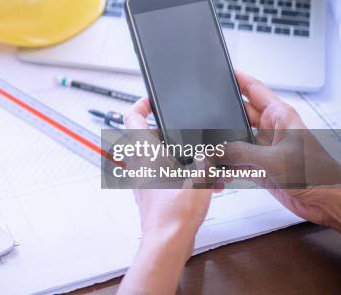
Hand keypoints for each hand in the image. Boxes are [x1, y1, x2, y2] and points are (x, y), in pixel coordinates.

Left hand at [119, 98, 211, 294]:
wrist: (168, 239)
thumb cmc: (175, 209)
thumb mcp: (200, 173)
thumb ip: (204, 156)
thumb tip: (208, 150)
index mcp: (146, 151)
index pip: (132, 117)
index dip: (140, 104)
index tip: (152, 100)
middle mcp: (139, 164)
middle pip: (147, 138)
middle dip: (169, 134)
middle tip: (187, 133)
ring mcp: (142, 181)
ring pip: (157, 159)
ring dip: (178, 157)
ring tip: (203, 164)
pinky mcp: (150, 195)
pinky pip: (164, 177)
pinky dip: (180, 176)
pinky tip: (204, 184)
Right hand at [220, 71, 340, 232]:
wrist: (327, 202)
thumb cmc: (318, 176)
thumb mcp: (275, 160)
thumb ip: (242, 152)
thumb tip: (216, 150)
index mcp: (279, 116)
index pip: (254, 89)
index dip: (237, 78)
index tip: (220, 71)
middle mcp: (270, 129)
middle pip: (237, 117)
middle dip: (221, 121)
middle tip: (203, 122)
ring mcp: (264, 148)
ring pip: (234, 141)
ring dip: (222, 149)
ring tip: (210, 154)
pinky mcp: (260, 167)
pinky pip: (235, 162)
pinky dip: (226, 168)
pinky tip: (219, 173)